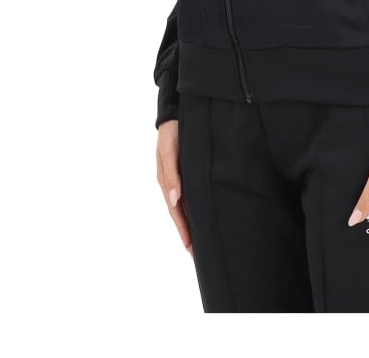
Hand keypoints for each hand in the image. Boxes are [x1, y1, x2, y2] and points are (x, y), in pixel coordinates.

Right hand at [156, 119, 193, 258]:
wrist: (175, 113)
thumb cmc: (172, 131)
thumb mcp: (169, 149)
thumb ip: (172, 173)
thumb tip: (175, 199)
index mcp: (166, 180)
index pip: (176, 211)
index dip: (183, 230)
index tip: (191, 248)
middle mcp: (172, 183)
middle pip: (180, 214)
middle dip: (188, 234)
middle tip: (197, 256)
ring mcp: (179, 179)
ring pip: (185, 207)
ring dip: (191, 224)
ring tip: (199, 244)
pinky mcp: (187, 172)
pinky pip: (190, 196)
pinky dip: (193, 210)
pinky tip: (201, 217)